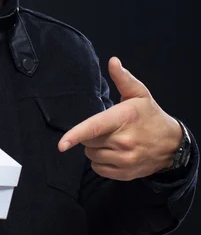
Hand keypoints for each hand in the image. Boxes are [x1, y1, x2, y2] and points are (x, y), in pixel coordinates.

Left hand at [58, 57, 182, 180]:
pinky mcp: (125, 173)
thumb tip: (113, 61)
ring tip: (111, 140)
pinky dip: (100, 162)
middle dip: (91, 134)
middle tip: (107, 128)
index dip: (76, 135)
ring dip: (95, 148)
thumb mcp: (139, 94)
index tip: (62, 144)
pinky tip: (112, 153)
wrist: (172, 145)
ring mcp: (125, 159)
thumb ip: (123, 78)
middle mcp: (123, 141)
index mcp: (123, 119)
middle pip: (88, 141)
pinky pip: (98, 169)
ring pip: (91, 155)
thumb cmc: (150, 116)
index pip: (95, 128)